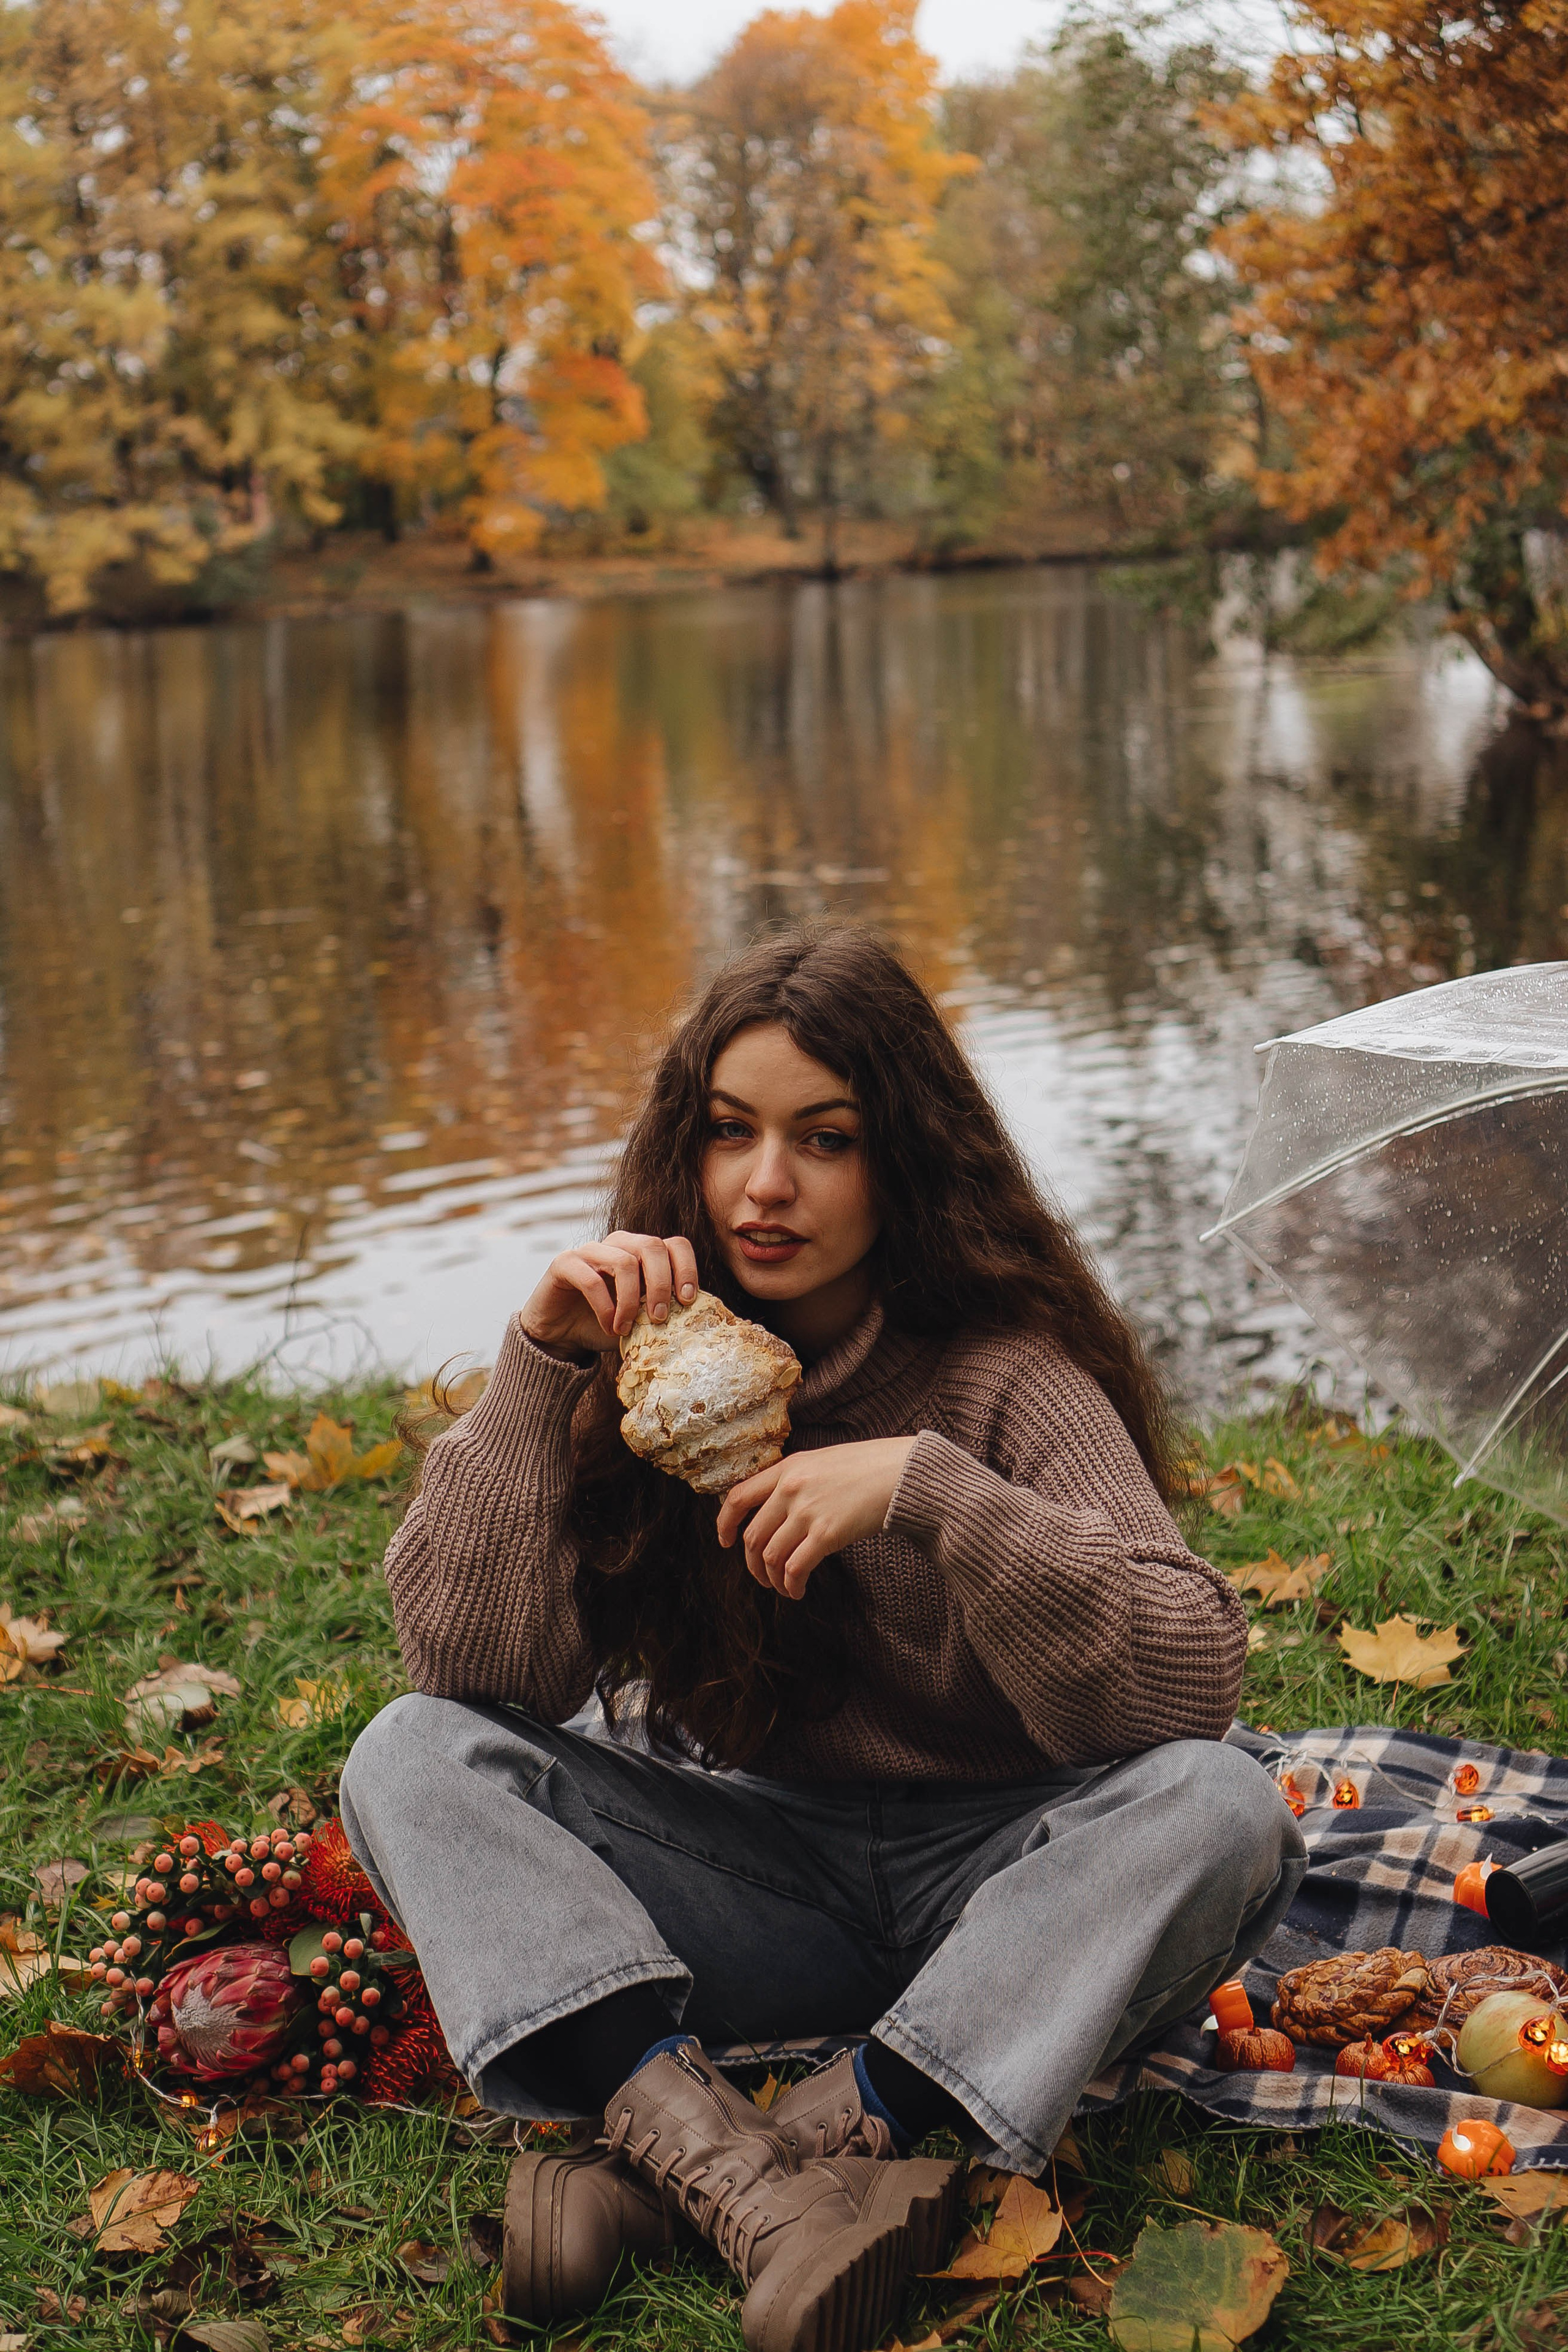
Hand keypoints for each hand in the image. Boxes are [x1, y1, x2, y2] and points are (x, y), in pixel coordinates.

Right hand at [522, 1232, 699, 1356]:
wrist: (561, 1336)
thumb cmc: (607, 1325)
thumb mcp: (641, 1320)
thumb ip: (663, 1312)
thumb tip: (698, 1321)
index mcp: (642, 1253)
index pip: (675, 1245)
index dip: (687, 1269)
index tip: (688, 1300)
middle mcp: (619, 1244)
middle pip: (652, 1246)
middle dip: (661, 1284)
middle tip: (659, 1318)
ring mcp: (591, 1250)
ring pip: (623, 1262)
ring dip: (630, 1301)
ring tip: (625, 1329)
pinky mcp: (564, 1263)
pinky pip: (590, 1279)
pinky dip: (604, 1307)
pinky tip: (608, 1327)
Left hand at [716, 1437, 916, 1599]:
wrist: (904, 1473)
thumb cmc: (869, 1468)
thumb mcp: (822, 1462)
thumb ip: (795, 1482)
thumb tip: (777, 1513)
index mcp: (787, 1468)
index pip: (738, 1496)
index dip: (724, 1523)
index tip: (725, 1541)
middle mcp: (791, 1489)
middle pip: (753, 1536)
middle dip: (753, 1563)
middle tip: (762, 1576)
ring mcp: (807, 1511)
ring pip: (771, 1556)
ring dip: (773, 1579)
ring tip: (784, 1587)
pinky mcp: (826, 1533)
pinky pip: (795, 1568)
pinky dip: (791, 1585)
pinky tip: (798, 1590)